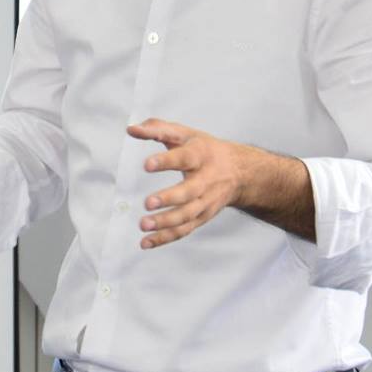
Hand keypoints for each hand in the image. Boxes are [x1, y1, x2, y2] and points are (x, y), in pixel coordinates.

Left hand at [127, 118, 253, 248]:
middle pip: (189, 192)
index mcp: (201, 155)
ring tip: (144, 224)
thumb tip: (131, 129)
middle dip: (169, 198)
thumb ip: (157, 129)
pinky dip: (165, 237)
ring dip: (165, 222)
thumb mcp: (185, 134)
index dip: (166, 161)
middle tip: (148, 202)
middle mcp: (206, 180)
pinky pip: (184, 230)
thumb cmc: (205, 150)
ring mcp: (205, 201)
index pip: (184, 158)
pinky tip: (146, 242)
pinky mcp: (201, 217)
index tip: (147, 165)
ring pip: (187, 215)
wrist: (240, 172)